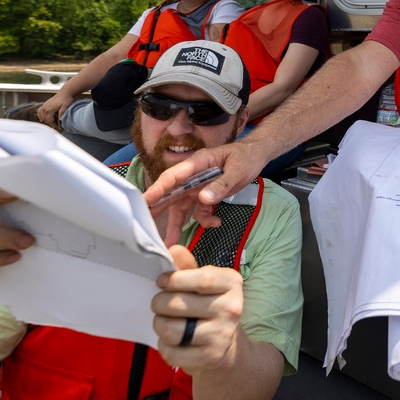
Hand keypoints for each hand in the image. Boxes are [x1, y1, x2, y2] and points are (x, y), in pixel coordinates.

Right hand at [38, 92, 73, 127]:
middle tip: (55, 125)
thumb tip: (60, 120)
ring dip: (45, 120)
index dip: (53, 124)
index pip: (49, 120)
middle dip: (49, 123)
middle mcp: (45, 107)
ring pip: (41, 115)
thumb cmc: (66, 99)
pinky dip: (40, 115)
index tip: (57, 126)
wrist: (65, 93)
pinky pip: (39, 111)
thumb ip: (62, 113)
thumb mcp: (66, 106)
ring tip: (51, 122)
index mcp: (50, 109)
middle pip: (45, 118)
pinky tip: (42, 118)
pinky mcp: (45, 104)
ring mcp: (44, 105)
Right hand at [144, 142, 266, 235]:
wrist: (255, 157)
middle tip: (144, 226)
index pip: (173, 177)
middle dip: (157, 210)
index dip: (158, 190)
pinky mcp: (206, 195)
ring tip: (170, 242)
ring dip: (177, 224)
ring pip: (182, 207)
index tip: (145, 202)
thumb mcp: (237, 169)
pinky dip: (205, 219)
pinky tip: (216, 223)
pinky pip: (199, 211)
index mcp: (197, 163)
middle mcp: (193, 175)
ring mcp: (198, 186)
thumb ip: (221, 184)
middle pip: (171, 194)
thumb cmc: (245, 157)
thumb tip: (204, 199)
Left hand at [152, 245, 244, 375]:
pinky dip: (165, 346)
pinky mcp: (209, 357)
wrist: (227, 348)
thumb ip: (187, 268)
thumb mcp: (203, 285)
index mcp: (232, 284)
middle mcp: (231, 309)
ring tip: (165, 322)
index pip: (201, 279)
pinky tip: (174, 341)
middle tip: (160, 304)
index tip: (161, 281)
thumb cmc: (210, 309)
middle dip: (159, 303)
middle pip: (178, 304)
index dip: (175, 279)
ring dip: (160, 325)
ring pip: (171, 329)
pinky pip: (171, 351)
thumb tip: (173, 249)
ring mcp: (221, 335)